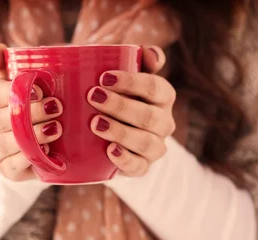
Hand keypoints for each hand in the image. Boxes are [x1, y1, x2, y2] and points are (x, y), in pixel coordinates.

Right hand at [0, 43, 63, 180]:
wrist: (45, 136)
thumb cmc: (34, 100)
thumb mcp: (23, 77)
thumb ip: (7, 60)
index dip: (12, 92)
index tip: (40, 89)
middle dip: (29, 114)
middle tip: (56, 107)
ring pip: (5, 144)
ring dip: (32, 136)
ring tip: (56, 128)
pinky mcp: (5, 170)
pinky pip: (12, 166)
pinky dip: (30, 159)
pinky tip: (49, 151)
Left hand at [87, 46, 175, 176]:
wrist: (104, 133)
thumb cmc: (113, 94)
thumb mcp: (120, 73)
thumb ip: (135, 57)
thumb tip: (152, 55)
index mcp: (163, 96)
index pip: (156, 87)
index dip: (132, 82)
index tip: (104, 77)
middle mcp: (164, 122)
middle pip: (150, 116)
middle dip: (121, 106)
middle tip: (93, 97)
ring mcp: (155, 146)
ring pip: (146, 142)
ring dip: (121, 132)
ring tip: (95, 124)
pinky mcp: (142, 166)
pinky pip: (140, 167)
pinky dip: (126, 160)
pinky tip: (110, 151)